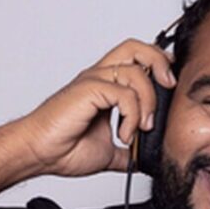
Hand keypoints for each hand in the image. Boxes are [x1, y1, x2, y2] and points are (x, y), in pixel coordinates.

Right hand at [17, 39, 175, 176]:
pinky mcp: (88, 90)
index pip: (136, 58)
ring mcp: (93, 82)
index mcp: (104, 86)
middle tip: (168, 88)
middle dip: (160, 63)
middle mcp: (99, 78)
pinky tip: (125, 134)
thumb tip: (143, 161)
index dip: (157, 62)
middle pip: (136, 47)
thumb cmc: (63, 148)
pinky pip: (124, 93)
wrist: (39, 153)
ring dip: (148, 102)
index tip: (170, 83)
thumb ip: (128, 151)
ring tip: (142, 128)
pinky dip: (132, 115)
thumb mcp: (109, 152)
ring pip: (135, 71)